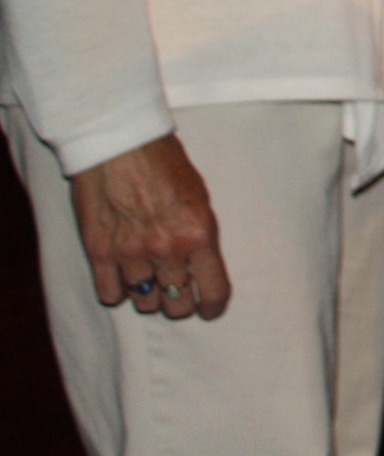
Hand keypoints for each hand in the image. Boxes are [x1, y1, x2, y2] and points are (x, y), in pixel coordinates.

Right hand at [69, 134, 230, 319]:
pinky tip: (122, 277)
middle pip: (176, 305)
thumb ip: (201, 237)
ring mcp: (130, 254)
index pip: (213, 292)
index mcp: (199, 235)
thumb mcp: (201, 199)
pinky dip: (116, 290)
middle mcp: (166, 250)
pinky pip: (109, 294)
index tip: (208, 310)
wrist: (121, 146)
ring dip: (148, 295)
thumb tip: (202, 269)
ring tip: (149, 279)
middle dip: (179, 302)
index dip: (212, 308)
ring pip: (144, 303)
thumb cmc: (166, 166)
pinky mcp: (99, 252)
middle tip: (176, 291)